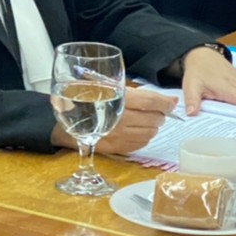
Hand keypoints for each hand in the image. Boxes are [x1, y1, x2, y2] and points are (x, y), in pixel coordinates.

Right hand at [50, 86, 175, 154]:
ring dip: (151, 126)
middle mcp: (120, 120)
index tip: (172, 102)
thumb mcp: (106, 87)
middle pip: (154, 119)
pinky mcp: (117, 148)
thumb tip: (170, 99)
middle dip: (158, 114)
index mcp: (117, 100)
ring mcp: (118, 136)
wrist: (63, 121)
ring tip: (143, 119)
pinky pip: (141, 144)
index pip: (151, 102)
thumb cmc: (85, 99)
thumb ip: (137, 91)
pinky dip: (144, 136)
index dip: (165, 103)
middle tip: (154, 110)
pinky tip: (136, 130)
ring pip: (150, 133)